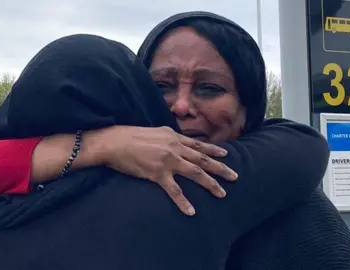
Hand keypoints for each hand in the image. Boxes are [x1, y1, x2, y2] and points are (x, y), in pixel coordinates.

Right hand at [96, 126, 237, 215]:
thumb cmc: (130, 136)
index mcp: (174, 137)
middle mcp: (175, 148)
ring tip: (222, 194)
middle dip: (220, 168)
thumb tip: (176, 140)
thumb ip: (168, 137)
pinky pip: (174, 190)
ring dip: (210, 184)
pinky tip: (191, 211)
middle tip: (235, 176)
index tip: (226, 155)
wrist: (114, 142)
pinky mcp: (158, 174)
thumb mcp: (154, 132)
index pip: (198, 145)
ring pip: (195, 173)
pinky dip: (184, 202)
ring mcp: (168, 161)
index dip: (213, 150)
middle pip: (202, 160)